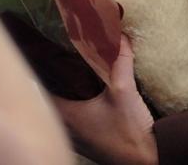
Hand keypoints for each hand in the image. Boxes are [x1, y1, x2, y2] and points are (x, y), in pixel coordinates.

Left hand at [53, 35, 156, 164]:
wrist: (146, 159)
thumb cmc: (129, 130)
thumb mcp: (125, 90)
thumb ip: (121, 61)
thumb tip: (120, 35)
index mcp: (68, 116)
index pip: (42, 91)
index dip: (41, 71)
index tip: (44, 53)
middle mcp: (67, 128)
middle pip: (51, 99)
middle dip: (54, 79)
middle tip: (59, 55)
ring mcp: (76, 137)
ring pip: (62, 110)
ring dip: (65, 92)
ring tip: (71, 69)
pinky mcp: (88, 140)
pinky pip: (73, 118)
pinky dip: (75, 103)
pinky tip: (87, 92)